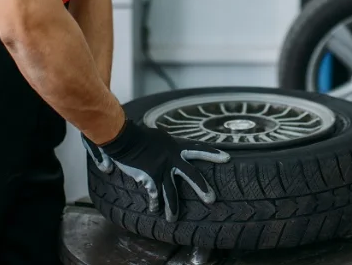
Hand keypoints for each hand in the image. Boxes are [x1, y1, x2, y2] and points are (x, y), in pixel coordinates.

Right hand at [83, 118, 230, 222]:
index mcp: (175, 145)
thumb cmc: (134, 133)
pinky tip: (154, 210)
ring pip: (171, 192)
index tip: (227, 158)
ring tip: (173, 219)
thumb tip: (147, 152)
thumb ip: (156, 144)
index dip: (212, 153)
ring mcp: (162, 169)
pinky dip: (153, 203)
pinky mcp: (150, 179)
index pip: (198, 148)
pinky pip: (154, 195)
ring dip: (173, 207)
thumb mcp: (154, 135)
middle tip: (212, 199)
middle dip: (202, 188)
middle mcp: (172, 158)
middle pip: (192, 175)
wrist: (124, 138)